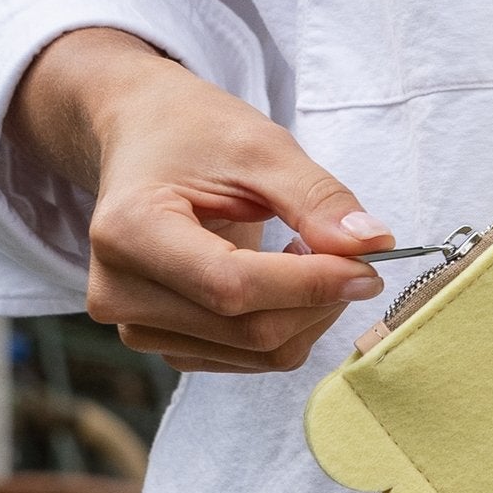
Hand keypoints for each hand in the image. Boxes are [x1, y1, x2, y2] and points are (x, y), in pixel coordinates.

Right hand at [7, 28, 394, 373]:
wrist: (143, 138)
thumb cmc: (195, 133)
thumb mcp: (260, 147)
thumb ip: (316, 198)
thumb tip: (373, 244)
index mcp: (129, 231)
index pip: (232, 286)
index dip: (310, 283)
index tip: (369, 265)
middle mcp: (118, 291)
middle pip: (248, 329)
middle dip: (320, 297)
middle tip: (351, 251)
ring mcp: (135, 325)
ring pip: (256, 352)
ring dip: (308, 312)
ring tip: (308, 250)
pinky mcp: (161, 341)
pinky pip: (247, 359)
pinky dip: (288, 324)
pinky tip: (284, 277)